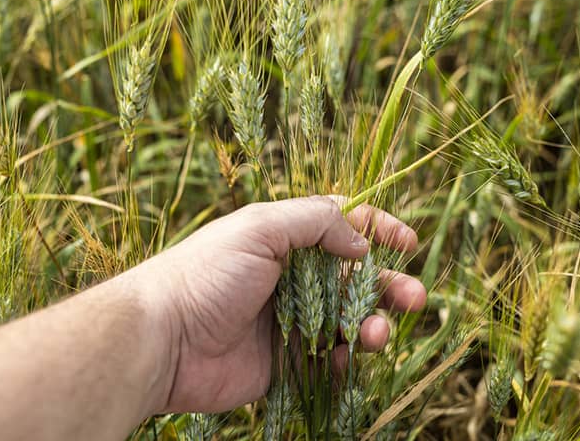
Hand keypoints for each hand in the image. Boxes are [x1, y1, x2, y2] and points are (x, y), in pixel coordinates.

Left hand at [137, 196, 425, 414]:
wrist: (163, 338)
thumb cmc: (208, 272)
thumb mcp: (260, 227)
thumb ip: (315, 222)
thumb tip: (360, 242)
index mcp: (285, 237)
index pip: (342, 225)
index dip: (377, 229)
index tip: (408, 241)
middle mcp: (293, 275)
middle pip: (355, 275)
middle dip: (389, 284)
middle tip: (416, 298)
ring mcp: (291, 317)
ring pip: (348, 317)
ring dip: (373, 322)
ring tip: (377, 333)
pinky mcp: (286, 357)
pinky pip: (329, 356)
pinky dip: (346, 356)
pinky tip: (346, 355)